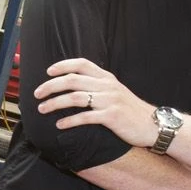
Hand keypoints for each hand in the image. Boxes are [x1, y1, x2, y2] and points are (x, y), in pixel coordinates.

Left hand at [33, 57, 156, 146]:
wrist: (153, 125)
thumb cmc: (132, 111)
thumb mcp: (116, 92)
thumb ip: (99, 86)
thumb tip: (77, 86)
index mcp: (107, 78)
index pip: (81, 64)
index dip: (62, 66)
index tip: (48, 72)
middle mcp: (107, 86)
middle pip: (72, 80)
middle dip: (50, 86)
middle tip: (37, 94)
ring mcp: (109, 100)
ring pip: (75, 97)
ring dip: (55, 103)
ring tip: (43, 109)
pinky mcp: (111, 116)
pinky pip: (85, 117)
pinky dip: (69, 121)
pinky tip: (60, 125)